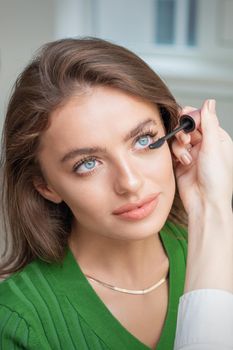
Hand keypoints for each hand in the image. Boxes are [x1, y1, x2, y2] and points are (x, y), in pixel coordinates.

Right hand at [171, 99, 232, 214]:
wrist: (205, 203)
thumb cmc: (216, 179)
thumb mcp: (214, 147)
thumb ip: (209, 123)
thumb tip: (209, 102)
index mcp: (218, 140)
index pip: (203, 119)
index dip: (193, 117)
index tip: (186, 117)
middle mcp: (205, 146)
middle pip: (188, 128)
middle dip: (184, 131)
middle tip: (185, 138)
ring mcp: (193, 154)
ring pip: (179, 139)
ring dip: (180, 146)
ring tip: (186, 156)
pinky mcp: (182, 163)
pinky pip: (173, 151)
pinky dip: (176, 154)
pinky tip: (182, 162)